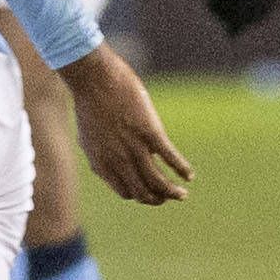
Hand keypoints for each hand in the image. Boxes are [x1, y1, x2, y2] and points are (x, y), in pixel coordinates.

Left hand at [61, 47, 194, 208]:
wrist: (94, 79)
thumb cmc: (91, 103)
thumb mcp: (90, 136)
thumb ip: (100, 153)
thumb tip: (105, 164)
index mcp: (102, 164)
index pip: (127, 193)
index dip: (141, 195)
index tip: (151, 191)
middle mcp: (118, 161)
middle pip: (143, 192)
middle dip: (159, 199)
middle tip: (171, 197)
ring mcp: (134, 148)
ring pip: (157, 182)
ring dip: (173, 192)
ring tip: (183, 194)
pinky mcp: (150, 132)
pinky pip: (170, 158)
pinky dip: (182, 169)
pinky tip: (189, 175)